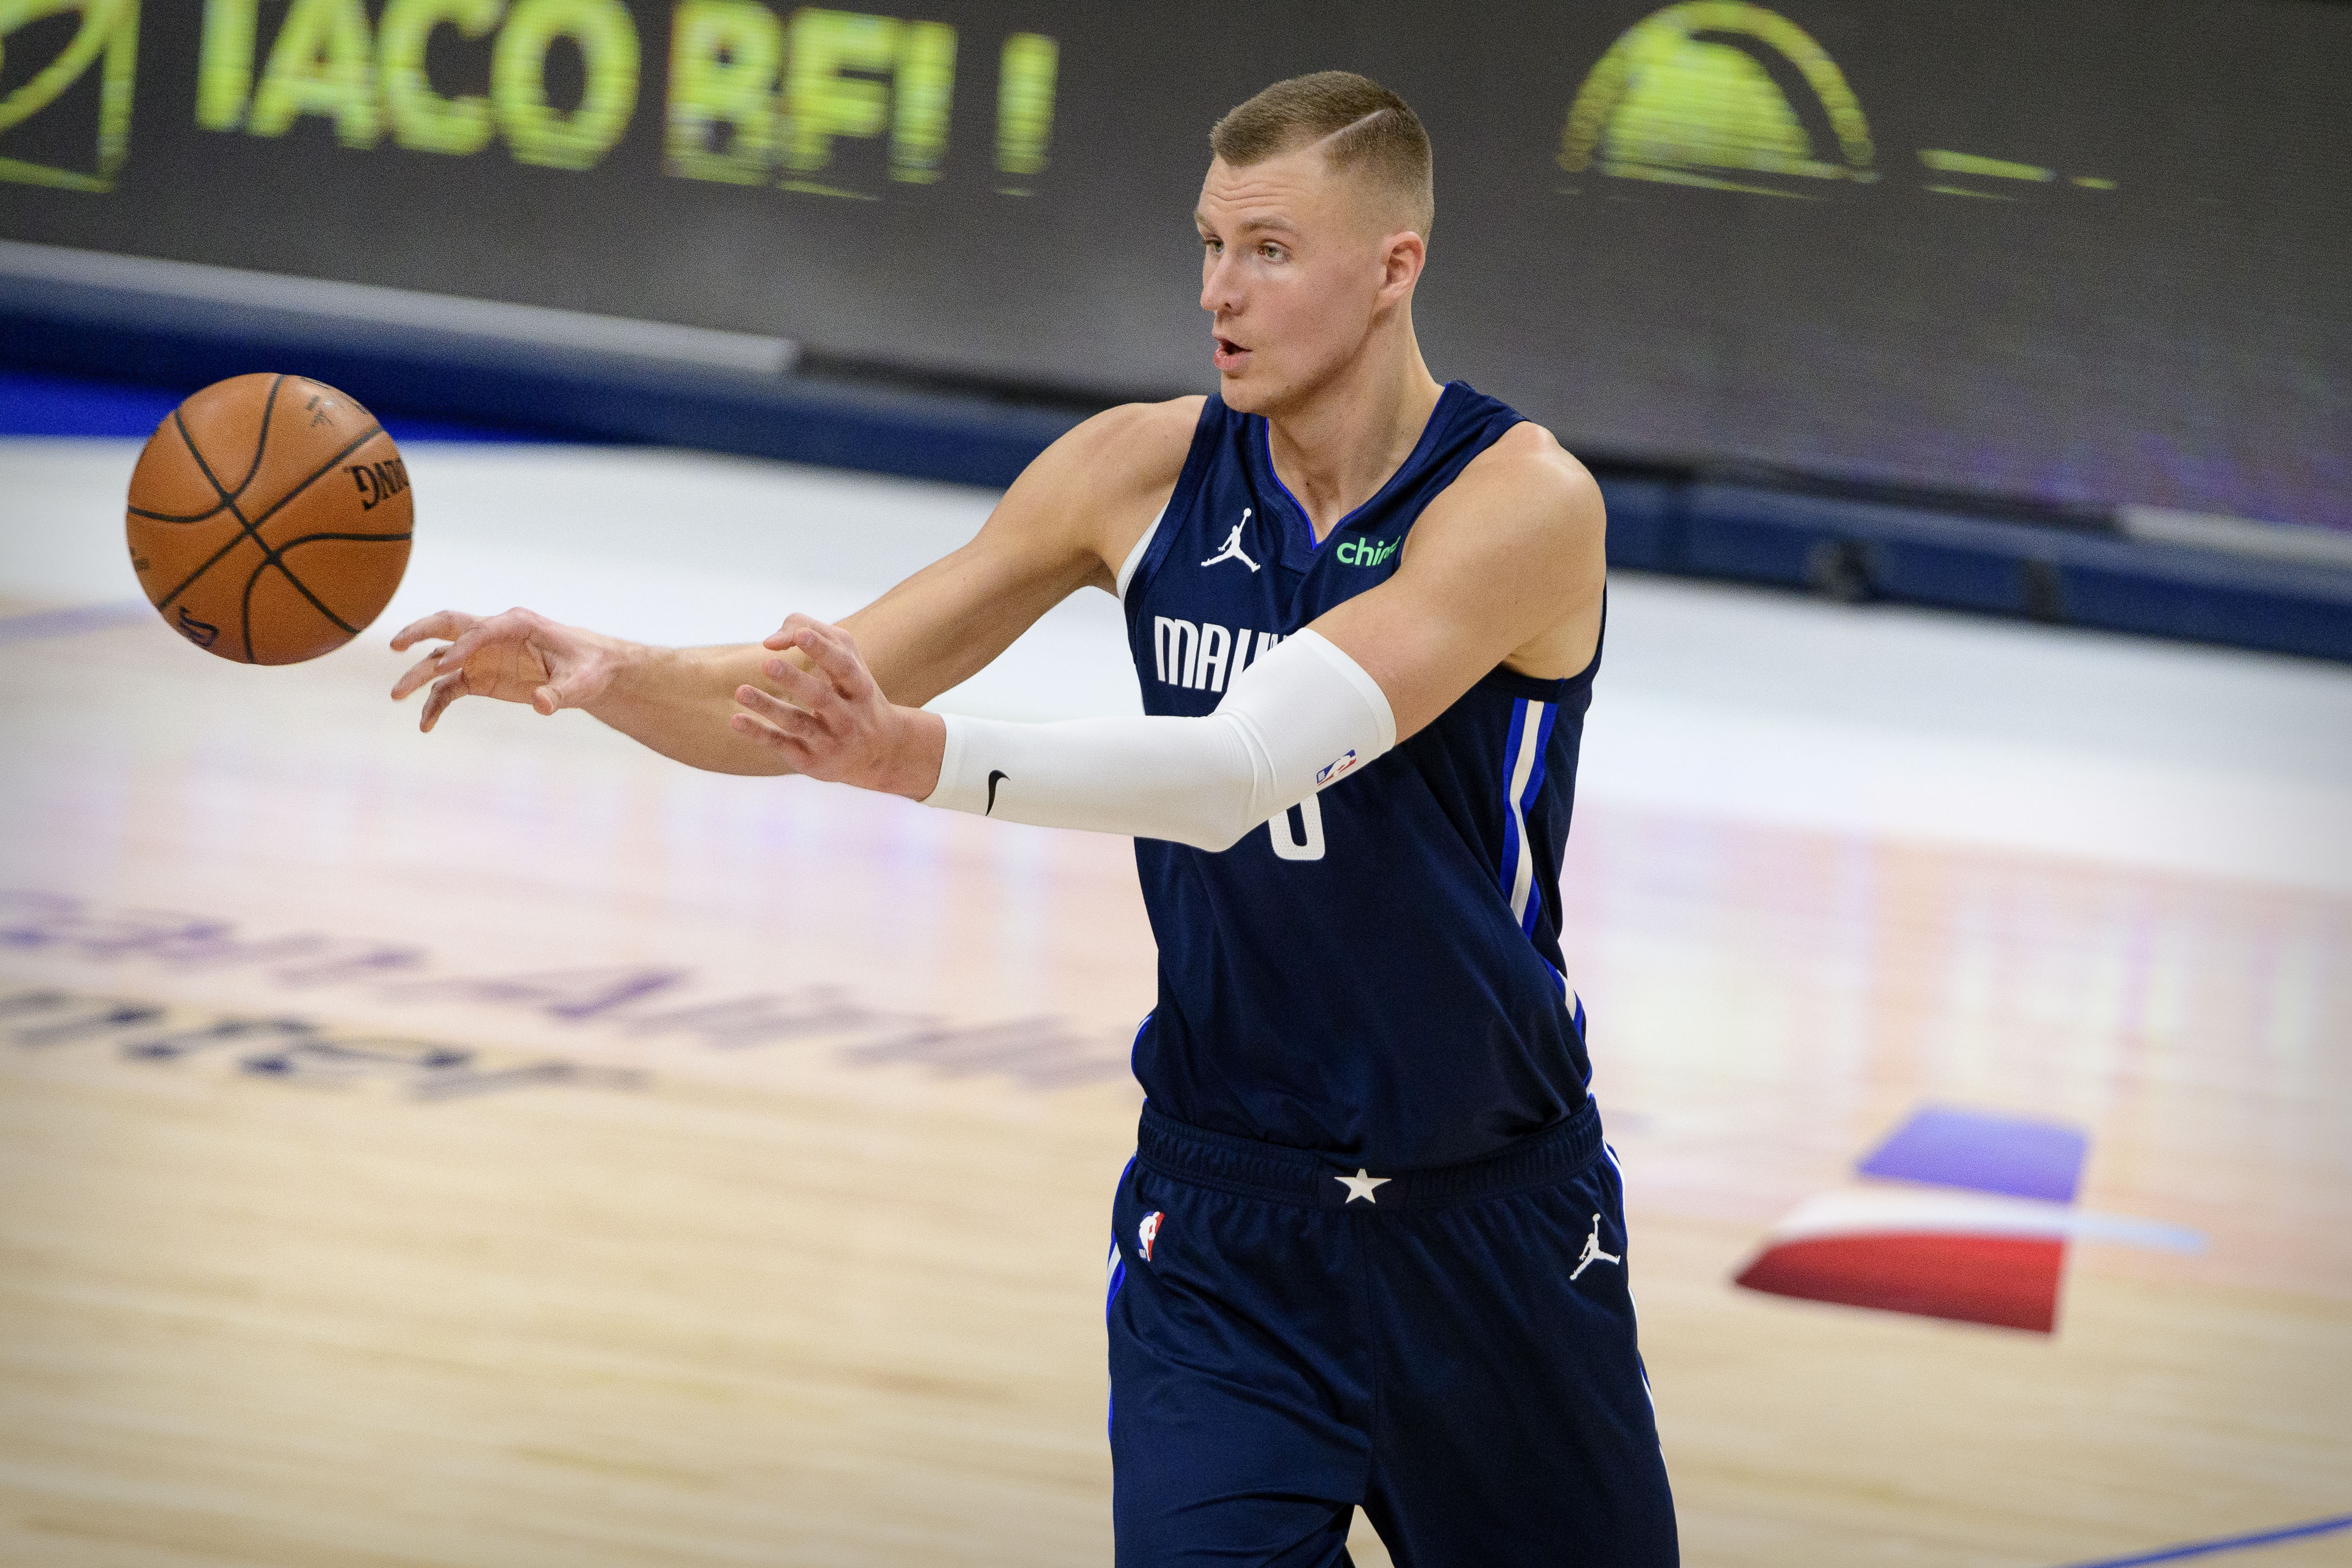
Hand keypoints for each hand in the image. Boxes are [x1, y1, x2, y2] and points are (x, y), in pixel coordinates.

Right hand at [389, 608, 634, 731]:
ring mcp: (482, 656)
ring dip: (418, 676)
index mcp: (516, 624)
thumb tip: (542, 705)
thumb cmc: (588, 668)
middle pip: (447, 626)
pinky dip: (435, 704)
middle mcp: (493, 634)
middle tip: (394, 646)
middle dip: (419, 632)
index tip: (445, 668)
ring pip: (440, 659)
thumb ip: (561, 693)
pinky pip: (450, 689)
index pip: (480, 630)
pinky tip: (426, 725)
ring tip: (396, 696)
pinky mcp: (479, 677)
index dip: (463, 648)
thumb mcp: (582, 682)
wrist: (590, 672)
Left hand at [732, 614, 943, 798]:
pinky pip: (782, 745)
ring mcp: (830, 741)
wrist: (879, 751)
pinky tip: (736, 720)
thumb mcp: (847, 660)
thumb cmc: (852, 694)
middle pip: (821, 698)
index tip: (800, 634)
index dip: (823, 649)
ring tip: (740, 691)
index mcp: (859, 688)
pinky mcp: (810, 760)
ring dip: (769, 707)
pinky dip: (759, 733)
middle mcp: (848, 717)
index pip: (843, 667)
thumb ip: (812, 635)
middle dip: (795, 681)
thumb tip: (770, 641)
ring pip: (798, 723)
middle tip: (767, 663)